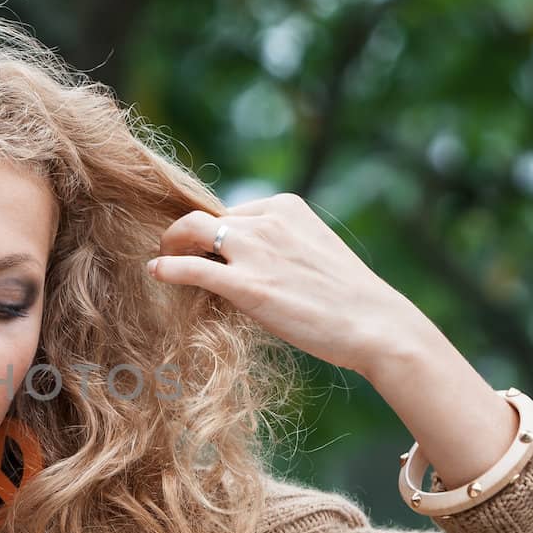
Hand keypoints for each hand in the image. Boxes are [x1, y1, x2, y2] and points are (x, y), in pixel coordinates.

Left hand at [145, 194, 422, 375]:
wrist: (376, 325)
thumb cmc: (349, 298)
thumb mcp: (313, 252)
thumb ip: (279, 246)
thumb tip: (242, 261)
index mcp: (285, 207)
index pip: (232, 213)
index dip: (214, 234)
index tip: (205, 251)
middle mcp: (268, 221)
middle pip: (205, 218)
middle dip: (184, 234)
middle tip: (171, 251)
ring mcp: (256, 251)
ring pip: (191, 233)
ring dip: (171, 246)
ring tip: (163, 261)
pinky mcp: (247, 285)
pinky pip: (191, 268)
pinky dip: (167, 268)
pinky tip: (156, 272)